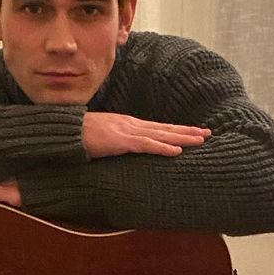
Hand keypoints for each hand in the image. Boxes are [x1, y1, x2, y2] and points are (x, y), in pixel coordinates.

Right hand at [83, 112, 209, 158]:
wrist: (65, 131)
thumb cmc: (81, 135)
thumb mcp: (105, 137)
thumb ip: (118, 141)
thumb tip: (126, 147)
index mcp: (129, 124)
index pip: (158, 127)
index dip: (177, 129)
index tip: (194, 131)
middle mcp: (132, 124)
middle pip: (165, 128)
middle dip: (187, 131)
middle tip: (208, 133)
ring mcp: (127, 131)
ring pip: (161, 134)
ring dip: (182, 137)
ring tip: (200, 139)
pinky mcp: (121, 141)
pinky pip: (146, 145)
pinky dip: (162, 147)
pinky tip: (176, 150)